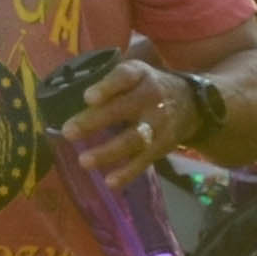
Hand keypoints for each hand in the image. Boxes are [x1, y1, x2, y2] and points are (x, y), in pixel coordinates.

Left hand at [59, 57, 193, 188]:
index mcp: (139, 75)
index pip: (123, 77)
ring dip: (108, 151)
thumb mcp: (134, 73)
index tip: (88, 97)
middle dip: (94, 121)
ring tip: (84, 161)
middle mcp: (150, 97)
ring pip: (133, 139)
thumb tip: (64, 95)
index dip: (107, 87)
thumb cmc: (147, 87)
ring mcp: (158, 123)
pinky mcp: (162, 146)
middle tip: (68, 132)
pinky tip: (110, 182)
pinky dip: (128, 173)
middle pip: (122, 109)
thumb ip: (108, 83)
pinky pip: (144, 161)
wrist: (191, 104)